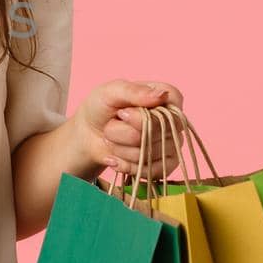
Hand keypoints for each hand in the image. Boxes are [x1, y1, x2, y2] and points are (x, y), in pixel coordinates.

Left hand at [69, 79, 187, 181]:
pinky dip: (127, 166)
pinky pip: (152, 171)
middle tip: (110, 125)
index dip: (143, 116)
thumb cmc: (102, 107)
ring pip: (149, 153)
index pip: (173, 108)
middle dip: (124, 133)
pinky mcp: (164, 165)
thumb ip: (134, 91)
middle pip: (157, 133)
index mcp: (166, 97)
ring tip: (111, 139)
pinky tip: (114, 158)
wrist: (89, 134)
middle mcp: (173, 121)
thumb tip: (163, 95)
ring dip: (121, 149)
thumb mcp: (110, 92)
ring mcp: (171, 144)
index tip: (122, 114)